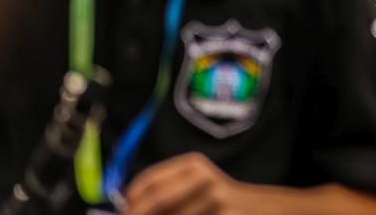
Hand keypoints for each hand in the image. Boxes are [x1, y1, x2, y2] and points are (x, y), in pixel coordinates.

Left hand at [123, 152, 244, 214]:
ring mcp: (216, 199)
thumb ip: (164, 192)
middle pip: (160, 198)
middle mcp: (205, 177)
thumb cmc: (212, 199)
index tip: (123, 211)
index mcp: (192, 165)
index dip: (133, 197)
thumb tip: (127, 208)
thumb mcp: (192, 186)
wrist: (253, 208)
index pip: (153, 178)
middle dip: (139, 213)